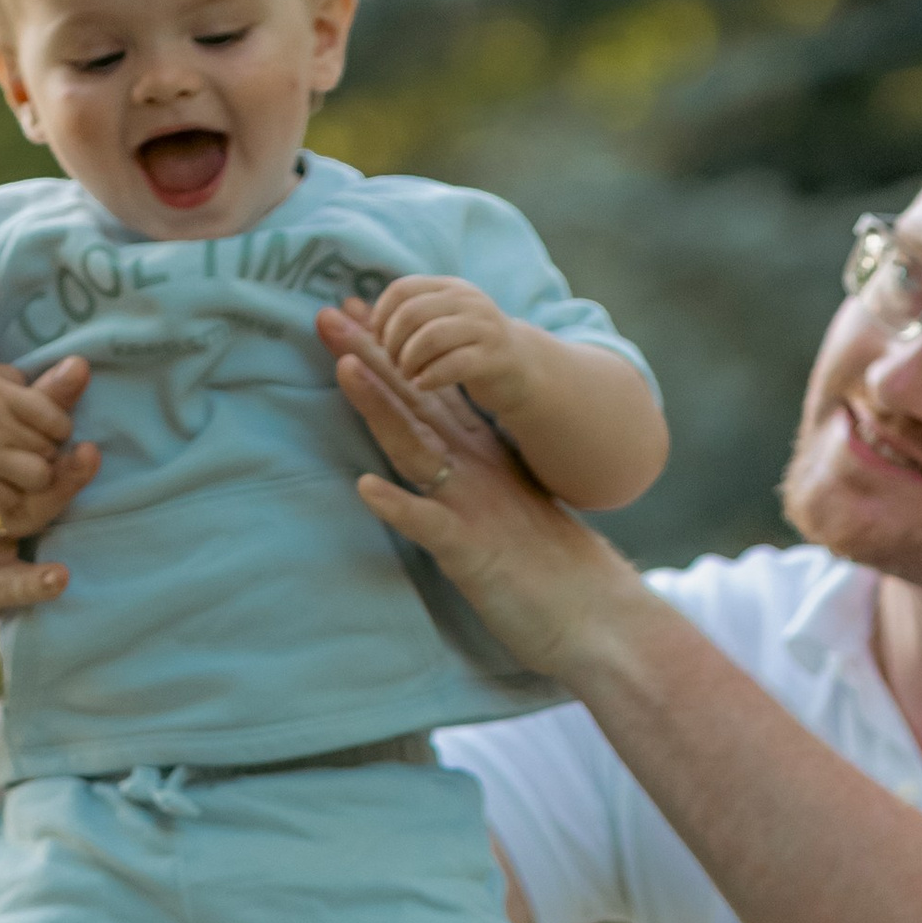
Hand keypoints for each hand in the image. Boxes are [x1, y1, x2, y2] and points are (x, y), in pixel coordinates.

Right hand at [0, 278, 96, 710]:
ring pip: (12, 513)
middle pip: (4, 456)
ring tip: (88, 460)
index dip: (30, 397)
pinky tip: (60, 577)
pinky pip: (0, 588)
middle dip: (44, 422)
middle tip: (79, 381)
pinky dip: (29, 583)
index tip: (71, 365)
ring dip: (53, 488)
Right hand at [0, 355, 85, 520]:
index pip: (54, 417)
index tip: (50, 429)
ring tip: (23, 471)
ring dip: (37, 476)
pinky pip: (10, 500)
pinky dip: (11, 497)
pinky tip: (2, 487)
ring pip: (38, 476)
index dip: (59, 427)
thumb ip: (10, 377)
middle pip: (50, 448)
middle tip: (34, 451)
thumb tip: (39, 393)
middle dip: (49, 451)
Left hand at [315, 298, 618, 679]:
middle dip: (369, 358)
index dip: (387, 353)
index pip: (424, 394)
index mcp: (477, 457)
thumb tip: (441, 453)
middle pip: (411, 406)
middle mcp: (471, 471)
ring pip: (416, 448)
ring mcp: (470, 506)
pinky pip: (430, 526)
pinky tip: (367, 488)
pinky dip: (399, 507)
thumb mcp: (501, 504)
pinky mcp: (470, 551)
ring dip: (380, 408)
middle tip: (329, 315)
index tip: (354, 311)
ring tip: (345, 369)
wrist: (592, 610)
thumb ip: (473, 473)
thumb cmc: (544, 566)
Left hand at [365, 274, 532, 414]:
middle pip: (411, 313)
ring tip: (408, 376)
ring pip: (430, 336)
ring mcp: (483, 327)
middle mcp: (467, 301)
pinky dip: (431, 376)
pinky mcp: (494, 358)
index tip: (379, 342)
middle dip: (392, 343)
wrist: (520, 367)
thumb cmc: (466, 346)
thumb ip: (393, 316)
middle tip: (393, 365)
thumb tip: (345, 305)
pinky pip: (454, 363)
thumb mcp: (433, 322)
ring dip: (409, 361)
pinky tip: (423, 385)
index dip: (381, 318)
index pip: (401, 290)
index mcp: (447, 288)